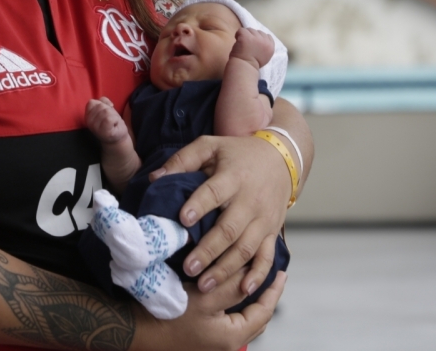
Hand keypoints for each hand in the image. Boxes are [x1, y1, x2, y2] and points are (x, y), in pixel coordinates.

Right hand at [85, 97, 127, 144]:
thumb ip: (103, 101)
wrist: (117, 137)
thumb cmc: (111, 122)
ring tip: (113, 122)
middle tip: (110, 118)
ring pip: (106, 112)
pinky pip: (110, 118)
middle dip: (109, 110)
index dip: (101, 104)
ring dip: (113, 115)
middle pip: (100, 106)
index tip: (105, 111)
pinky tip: (114, 125)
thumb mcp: (106, 109)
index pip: (91, 102)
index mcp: (88, 115)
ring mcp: (95, 128)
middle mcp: (89, 122)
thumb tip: (108, 104)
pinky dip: (116, 120)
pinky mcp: (103, 131)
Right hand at [133, 267, 286, 350]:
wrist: (136, 331)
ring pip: (241, 320)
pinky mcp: (202, 339)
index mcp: (233, 337)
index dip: (274, 291)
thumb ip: (232, 285)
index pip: (264, 312)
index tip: (282, 273)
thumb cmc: (169, 315)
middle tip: (269, 276)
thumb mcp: (204, 296)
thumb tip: (253, 273)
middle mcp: (227, 345)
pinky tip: (228, 292)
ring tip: (251, 281)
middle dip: (264, 297)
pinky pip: (227, 321)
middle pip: (256, 319)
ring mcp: (214, 344)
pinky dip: (233, 306)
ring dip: (248, 301)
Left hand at [153, 134, 290, 295]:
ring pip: (246, 248)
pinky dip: (258, 275)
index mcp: (233, 177)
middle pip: (230, 229)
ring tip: (204, 284)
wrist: (281, 160)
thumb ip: (182, 160)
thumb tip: (154, 178)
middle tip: (188, 268)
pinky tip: (244, 290)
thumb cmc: (238, 154)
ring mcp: (264, 219)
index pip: (214, 192)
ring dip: (225, 269)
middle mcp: (251, 200)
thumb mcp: (211, 146)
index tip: (182, 220)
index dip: (199, 205)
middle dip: (208, 251)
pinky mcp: (273, 232)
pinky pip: (267, 257)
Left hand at [230, 28, 274, 67]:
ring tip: (243, 45)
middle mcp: (265, 41)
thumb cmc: (252, 64)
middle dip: (252, 37)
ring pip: (249, 30)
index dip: (259, 39)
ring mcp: (256, 38)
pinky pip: (241, 30)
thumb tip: (260, 39)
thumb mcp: (264, 56)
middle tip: (247, 46)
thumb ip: (265, 47)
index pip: (267, 36)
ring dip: (245, 36)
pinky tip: (238, 42)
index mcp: (270, 46)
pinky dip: (238, 35)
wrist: (244, 68)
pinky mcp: (246, 37)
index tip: (254, 46)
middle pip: (258, 32)